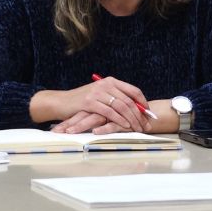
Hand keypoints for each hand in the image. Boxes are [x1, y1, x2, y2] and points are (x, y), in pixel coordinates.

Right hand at [35, 76, 150, 132]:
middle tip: (146, 125)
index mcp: (111, 81)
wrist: (62, 102)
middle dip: (140, 114)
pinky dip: (119, 120)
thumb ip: (115, 98)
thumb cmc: (82, 102)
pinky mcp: (90, 102)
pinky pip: (109, 112)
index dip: (143, 102)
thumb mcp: (100, 96)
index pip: (133, 90)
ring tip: (138, 128)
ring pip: (121, 106)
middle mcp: (106, 84)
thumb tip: (134, 109)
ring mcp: (98, 92)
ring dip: (132, 119)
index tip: (149, 114)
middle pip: (129, 100)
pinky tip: (125, 126)